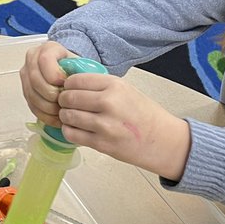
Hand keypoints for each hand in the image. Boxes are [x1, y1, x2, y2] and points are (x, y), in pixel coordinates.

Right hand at [19, 41, 75, 126]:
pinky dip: (44, 115)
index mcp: (47, 49)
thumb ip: (80, 72)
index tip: (66, 84)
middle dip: (52, 95)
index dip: (55, 75)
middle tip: (65, 102)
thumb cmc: (75, 68)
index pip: (44, 60)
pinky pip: (31, 105)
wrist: (68, 71)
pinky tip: (57, 119)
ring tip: (62, 113)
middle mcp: (32, 60)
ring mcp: (26, 75)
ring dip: (48, 108)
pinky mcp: (25, 90)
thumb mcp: (81, 65)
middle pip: (36, 80)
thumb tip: (81, 88)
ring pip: (32, 95)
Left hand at [57, 74, 190, 181]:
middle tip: (66, 103)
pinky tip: (75, 128)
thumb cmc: (144, 114)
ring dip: (65, 116)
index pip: (76, 80)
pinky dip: (69, 130)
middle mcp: (108, 103)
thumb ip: (101, 86)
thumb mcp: (126, 89)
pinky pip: (72, 134)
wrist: (161, 140)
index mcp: (115, 85)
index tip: (69, 88)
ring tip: (71, 116)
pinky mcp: (101, 143)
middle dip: (63, 100)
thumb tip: (72, 84)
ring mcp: (104, 125)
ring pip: (67, 116)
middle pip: (69, 97)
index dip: (68, 85)